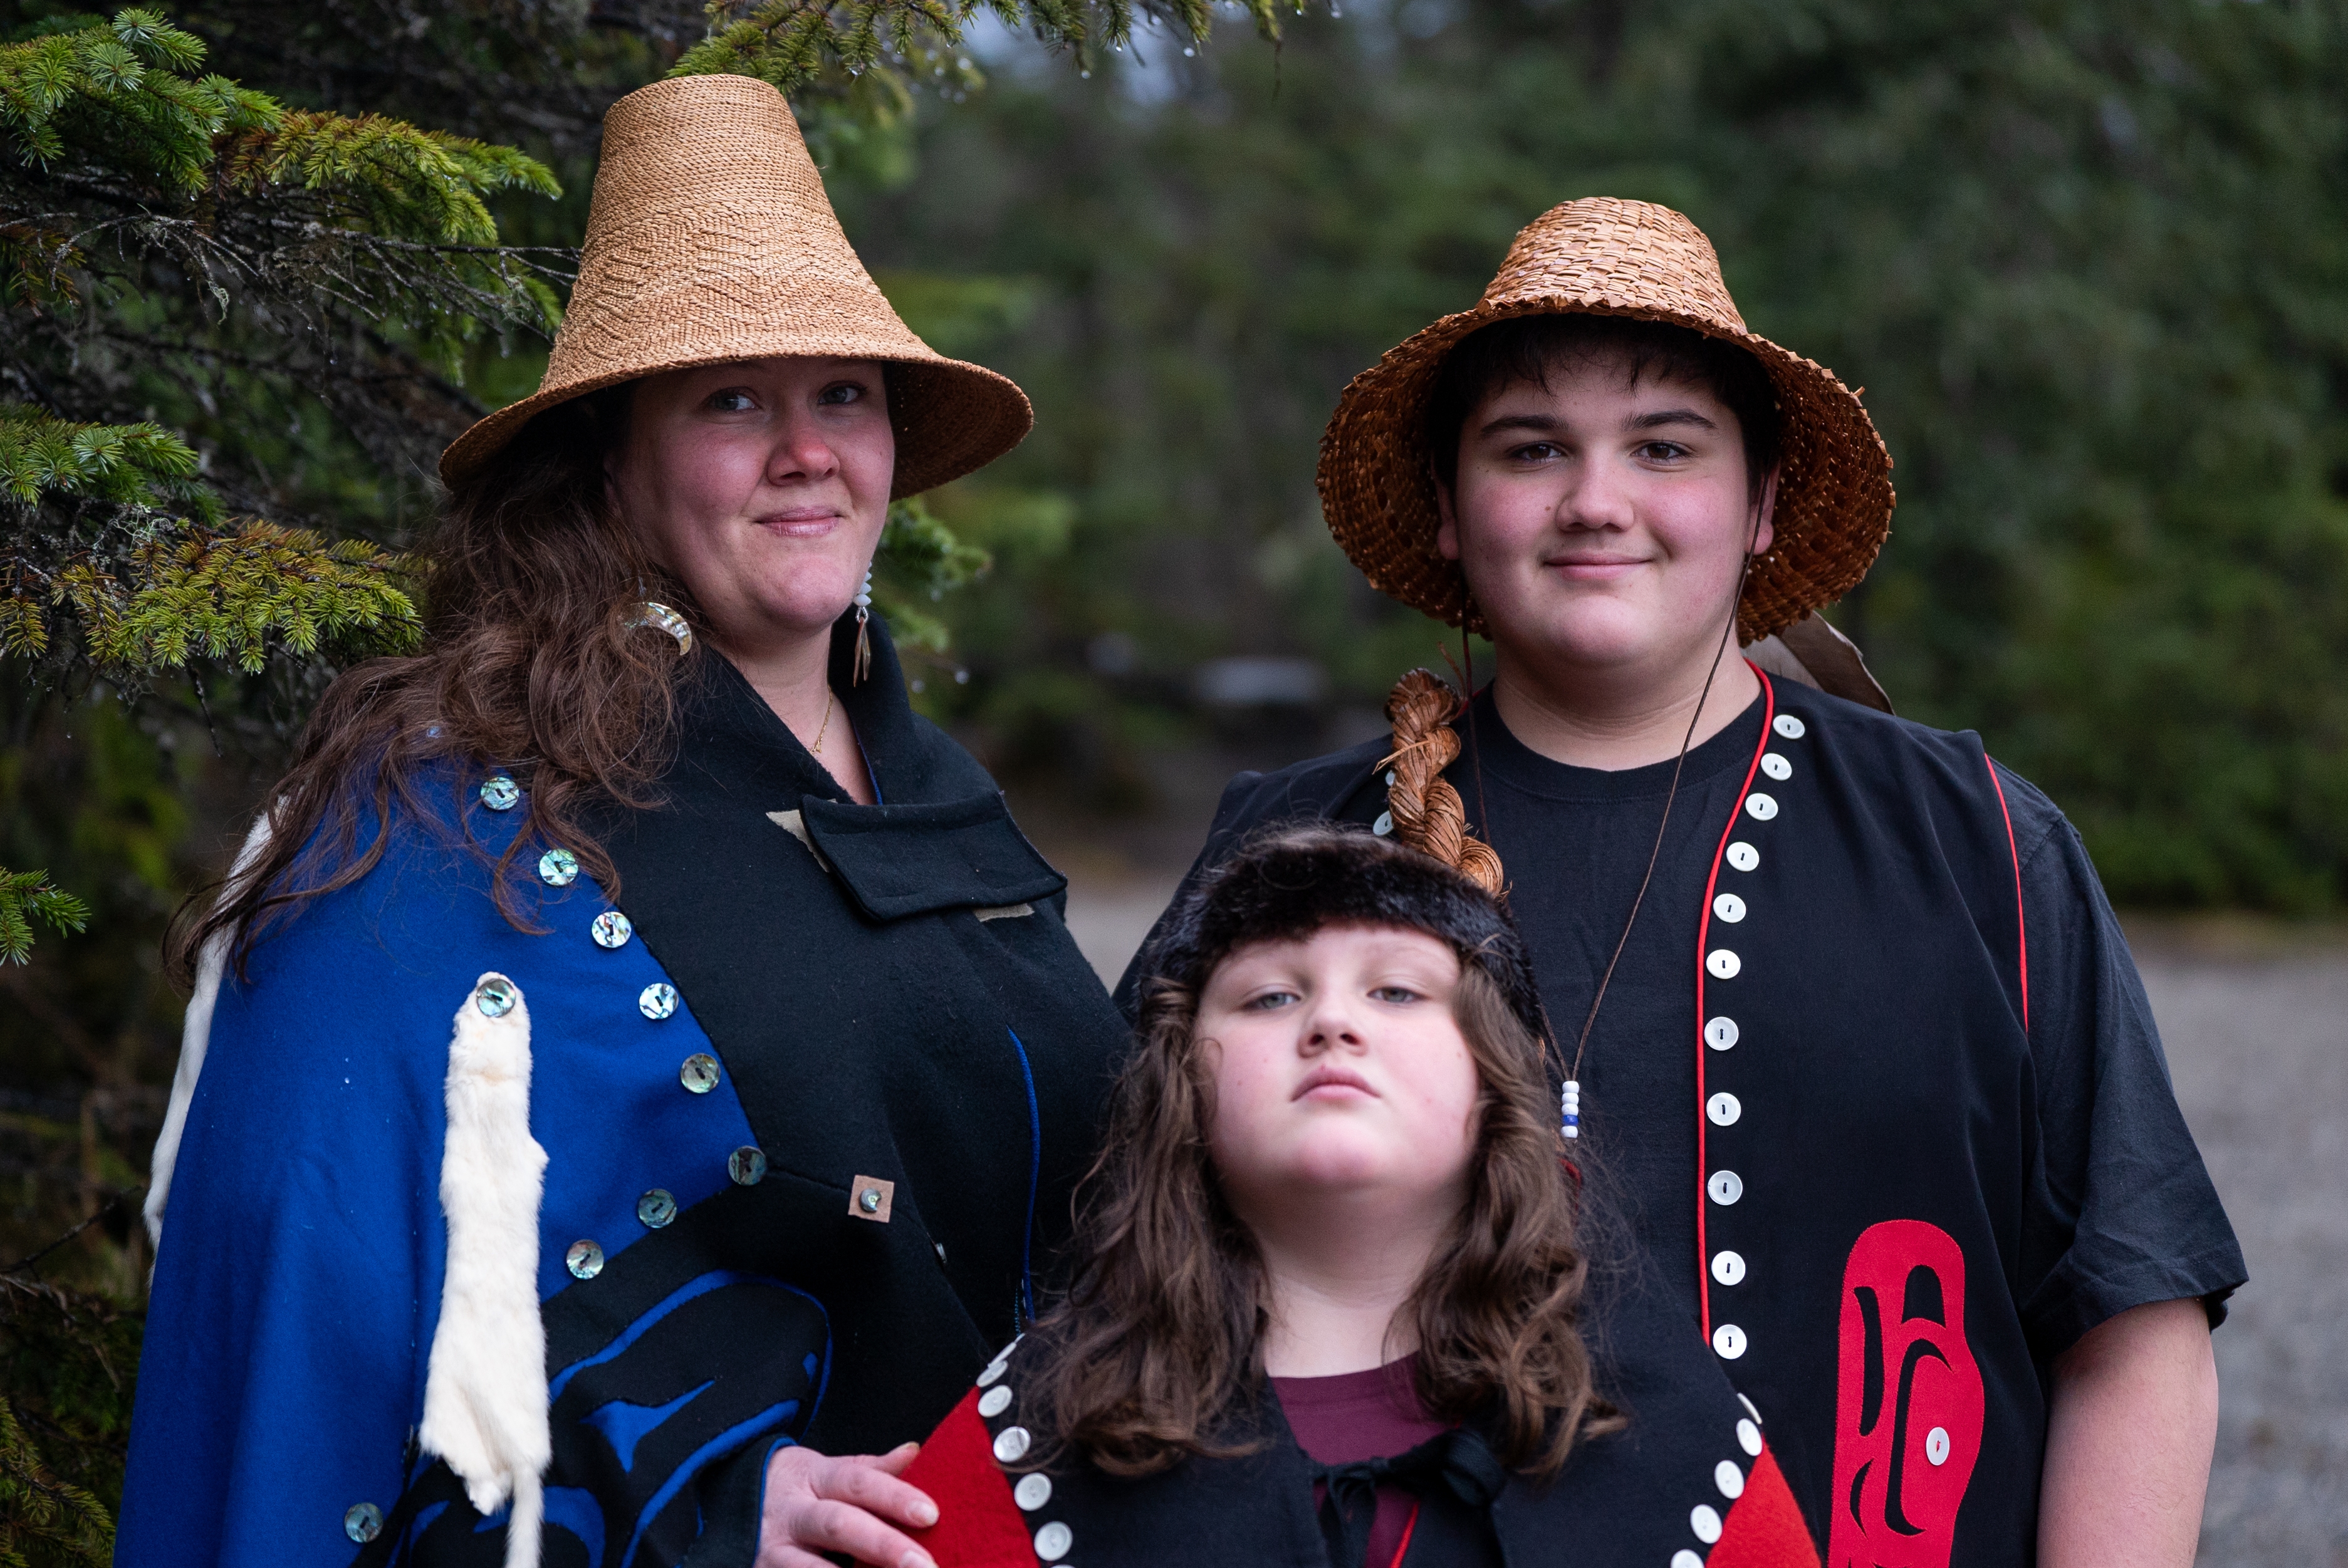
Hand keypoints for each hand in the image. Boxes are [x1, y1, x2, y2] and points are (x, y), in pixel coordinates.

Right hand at [754, 1441, 939, 1567]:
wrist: (721, 1503)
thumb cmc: (791, 1489)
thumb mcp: (823, 1470)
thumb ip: (869, 1469)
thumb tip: (915, 1452)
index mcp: (812, 1478)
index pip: (858, 1482)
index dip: (895, 1497)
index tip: (931, 1514)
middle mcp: (790, 1515)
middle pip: (840, 1526)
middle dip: (884, 1546)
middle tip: (926, 1566)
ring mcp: (771, 1552)